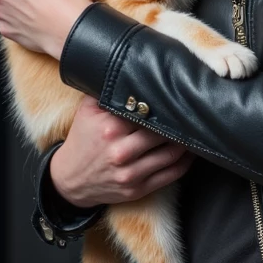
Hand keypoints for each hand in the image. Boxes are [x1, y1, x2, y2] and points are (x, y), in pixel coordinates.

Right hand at [50, 96, 195, 205]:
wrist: (69, 179)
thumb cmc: (82, 140)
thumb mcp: (86, 111)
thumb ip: (106, 92)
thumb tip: (128, 72)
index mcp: (110, 129)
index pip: (147, 113)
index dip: (163, 106)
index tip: (174, 100)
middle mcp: (121, 152)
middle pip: (162, 133)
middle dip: (177, 124)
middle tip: (189, 114)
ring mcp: (131, 174)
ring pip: (171, 154)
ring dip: (185, 142)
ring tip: (192, 131)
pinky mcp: (138, 189)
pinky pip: (171, 175)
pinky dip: (185, 163)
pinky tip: (190, 153)